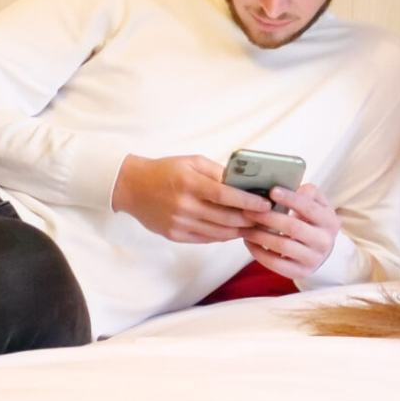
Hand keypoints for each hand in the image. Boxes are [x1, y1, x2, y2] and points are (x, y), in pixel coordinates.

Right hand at [111, 154, 271, 244]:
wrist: (132, 187)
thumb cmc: (165, 171)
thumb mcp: (192, 162)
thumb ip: (217, 172)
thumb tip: (243, 183)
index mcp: (190, 184)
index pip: (226, 196)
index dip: (249, 202)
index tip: (266, 205)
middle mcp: (185, 206)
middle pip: (226, 218)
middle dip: (250, 220)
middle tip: (267, 218)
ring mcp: (179, 223)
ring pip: (218, 233)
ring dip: (240, 231)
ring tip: (255, 227)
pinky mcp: (175, 235)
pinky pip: (205, 239)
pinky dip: (223, 236)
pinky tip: (234, 231)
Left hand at [241, 182, 340, 280]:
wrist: (320, 250)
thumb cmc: (313, 221)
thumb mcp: (317, 204)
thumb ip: (309, 193)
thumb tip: (294, 190)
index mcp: (330, 221)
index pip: (309, 208)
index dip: (290, 199)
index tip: (271, 191)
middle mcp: (324, 242)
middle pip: (293, 228)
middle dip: (268, 217)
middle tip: (248, 210)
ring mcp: (313, 260)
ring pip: (282, 246)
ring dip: (260, 235)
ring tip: (246, 226)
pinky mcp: (300, 273)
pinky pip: (275, 263)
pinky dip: (259, 253)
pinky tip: (249, 242)